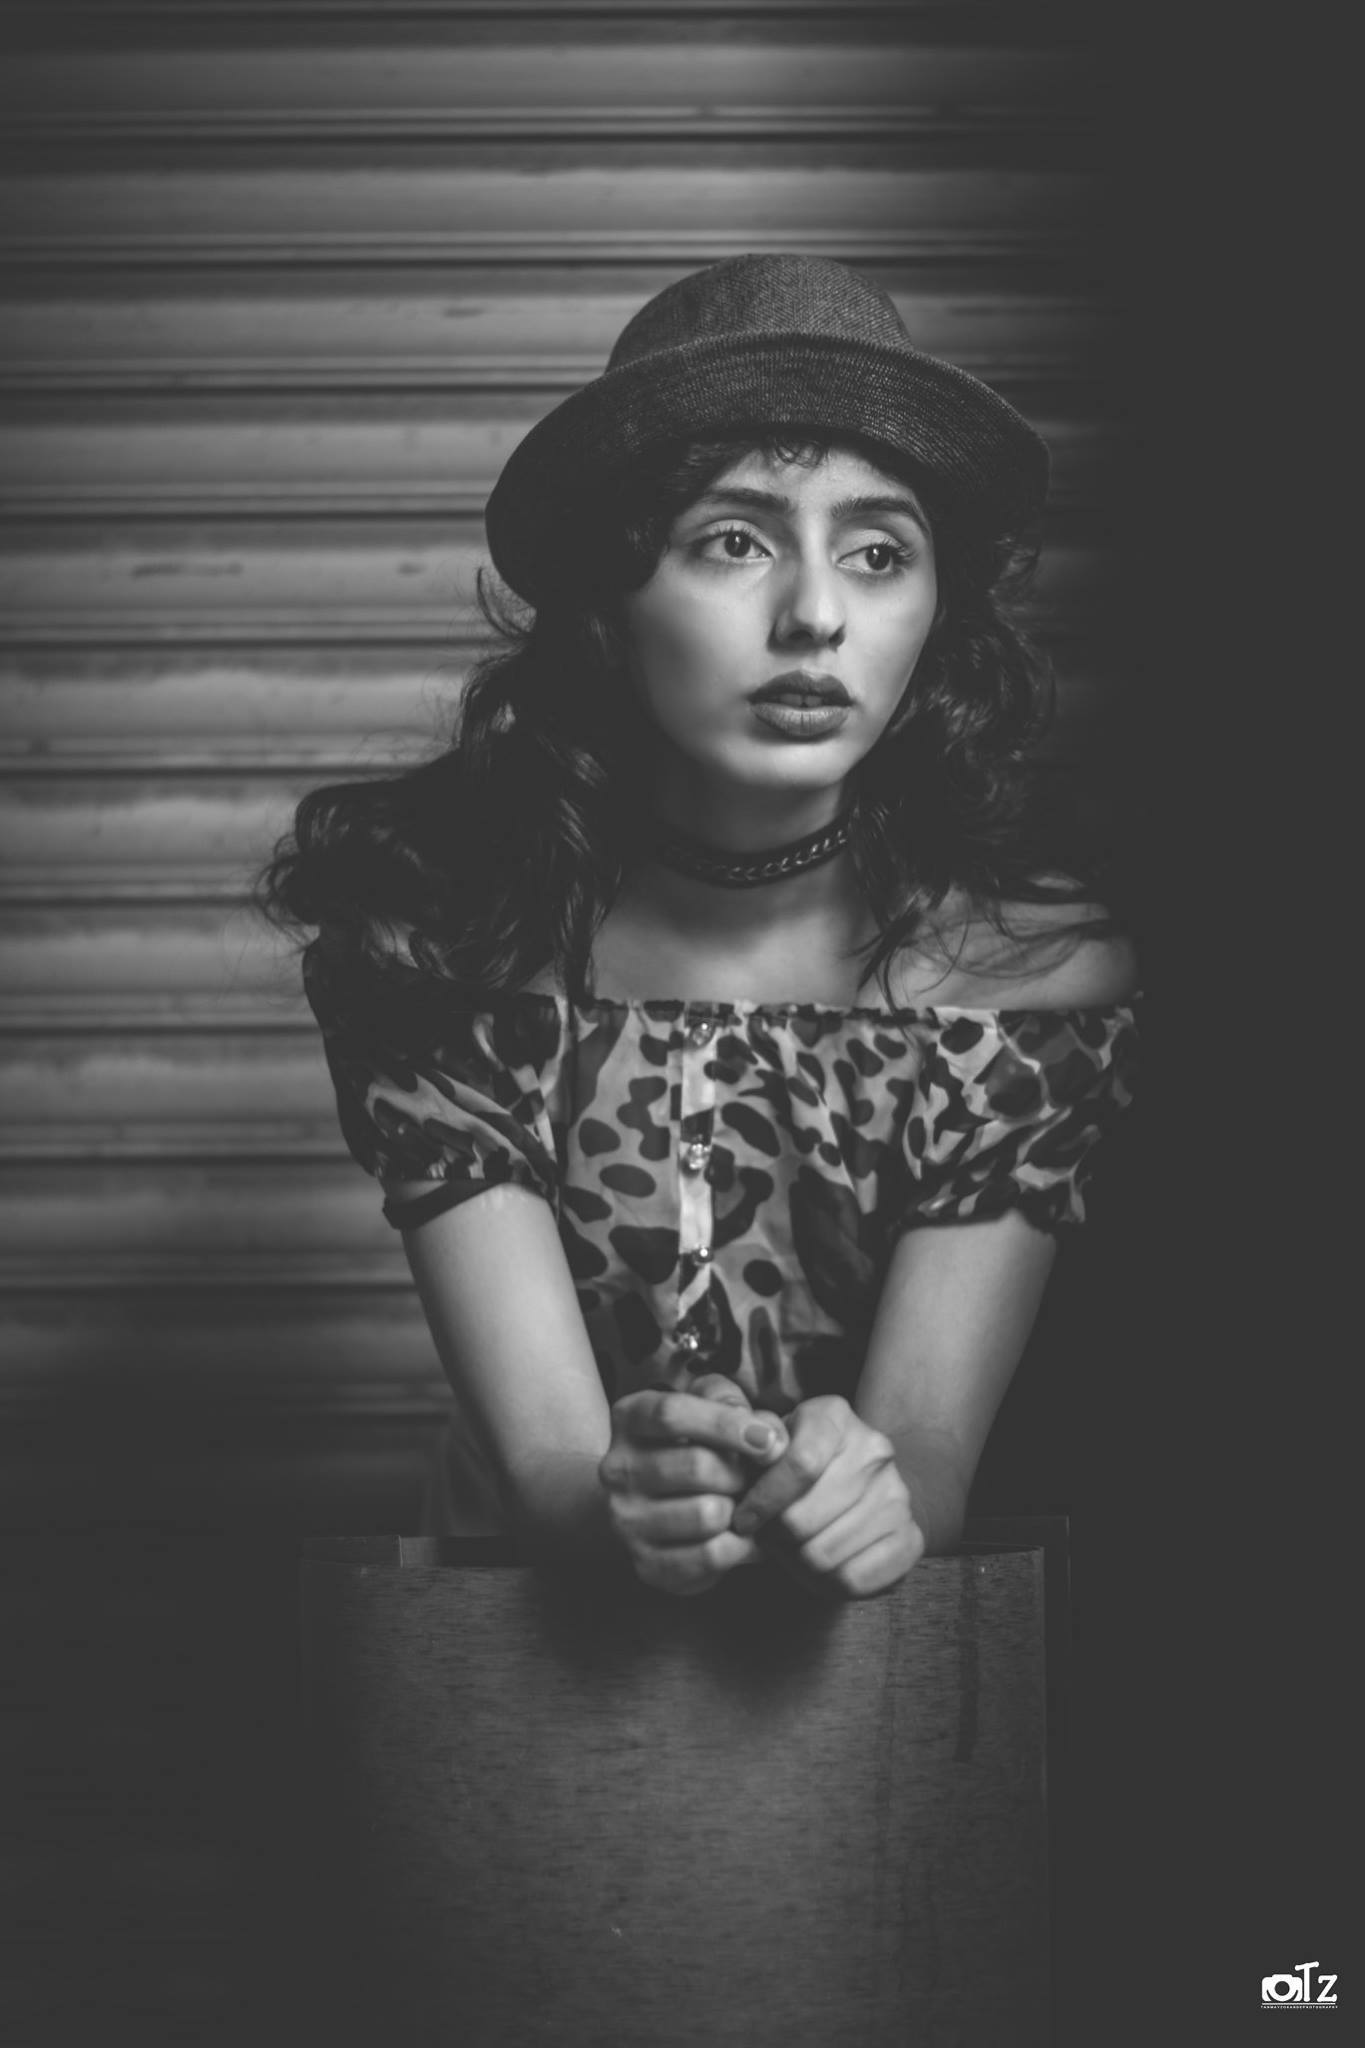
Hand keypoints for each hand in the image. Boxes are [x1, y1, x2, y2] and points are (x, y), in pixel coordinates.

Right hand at [598, 1374, 788, 1595]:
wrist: (657, 1507)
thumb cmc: (695, 1445)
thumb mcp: (706, 1407)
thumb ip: (731, 1401)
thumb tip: (765, 1435)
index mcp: (628, 1419)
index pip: (671, 1414)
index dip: (725, 1424)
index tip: (767, 1440)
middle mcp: (617, 1469)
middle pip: (697, 1466)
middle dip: (740, 1473)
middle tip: (749, 1478)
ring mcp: (626, 1520)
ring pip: (707, 1514)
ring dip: (739, 1511)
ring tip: (740, 1506)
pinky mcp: (646, 1563)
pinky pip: (711, 1556)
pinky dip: (740, 1546)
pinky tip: (743, 1535)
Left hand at [729, 1396, 923, 1598]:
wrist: (870, 1488)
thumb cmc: (804, 1468)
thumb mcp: (774, 1446)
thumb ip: (751, 1455)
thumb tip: (734, 1477)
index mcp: (835, 1416)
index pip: (799, 1463)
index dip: (763, 1500)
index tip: (742, 1519)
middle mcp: (874, 1450)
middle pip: (804, 1518)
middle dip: (774, 1538)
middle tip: (768, 1538)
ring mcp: (898, 1495)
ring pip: (823, 1555)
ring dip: (795, 1564)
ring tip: (791, 1552)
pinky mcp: (911, 1539)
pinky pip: (853, 1580)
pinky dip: (826, 1585)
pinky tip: (818, 1568)